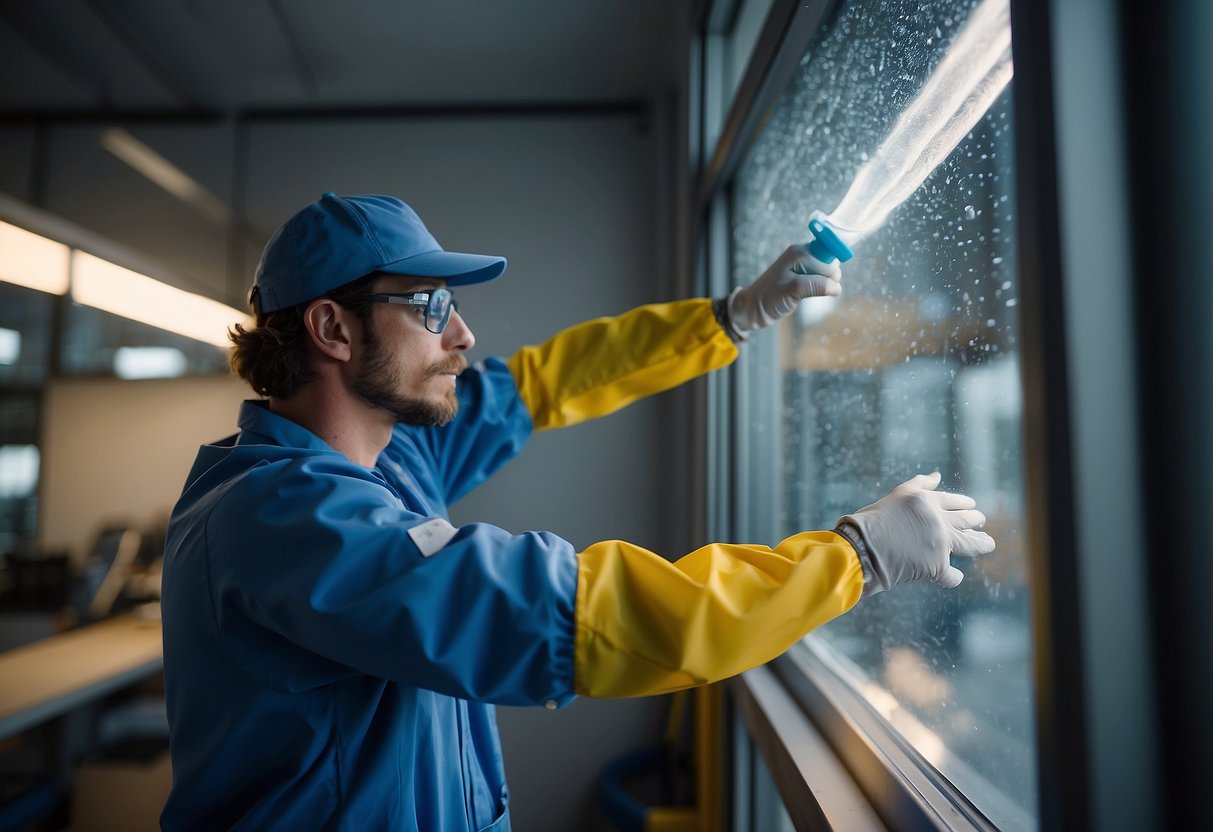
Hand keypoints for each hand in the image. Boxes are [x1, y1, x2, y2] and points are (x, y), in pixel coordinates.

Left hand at [726, 244, 841, 338]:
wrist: (754, 309)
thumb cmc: (768, 298)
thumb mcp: (792, 291)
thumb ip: (815, 285)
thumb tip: (836, 287)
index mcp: (799, 252)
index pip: (829, 256)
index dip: (830, 271)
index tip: (822, 285)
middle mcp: (803, 254)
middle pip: (831, 264)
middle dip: (827, 280)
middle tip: (809, 291)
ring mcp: (804, 265)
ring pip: (829, 273)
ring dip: (824, 286)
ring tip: (805, 294)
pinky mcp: (805, 276)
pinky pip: (823, 280)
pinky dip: (820, 289)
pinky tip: (807, 295)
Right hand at [837, 472, 994, 596]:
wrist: (862, 548)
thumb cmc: (872, 521)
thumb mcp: (897, 495)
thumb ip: (919, 484)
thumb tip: (937, 475)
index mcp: (927, 500)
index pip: (953, 500)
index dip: (964, 502)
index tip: (971, 504)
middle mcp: (938, 520)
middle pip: (967, 520)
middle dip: (976, 520)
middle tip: (980, 520)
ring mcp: (940, 543)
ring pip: (970, 544)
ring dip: (982, 544)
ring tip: (988, 543)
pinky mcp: (937, 566)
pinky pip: (951, 575)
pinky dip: (952, 577)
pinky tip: (953, 577)